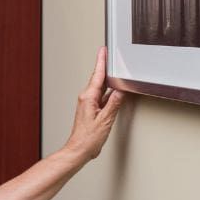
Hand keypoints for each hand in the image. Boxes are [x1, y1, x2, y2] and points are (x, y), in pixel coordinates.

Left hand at [63, 47, 124, 162]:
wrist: (79, 149)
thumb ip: (114, 104)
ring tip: (112, 69)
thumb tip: (120, 91)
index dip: (101, 62)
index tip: (103, 51)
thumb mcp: (105, 119)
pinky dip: (107, 90)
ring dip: (106, 78)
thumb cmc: (88, 138)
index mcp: (88, 97)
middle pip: (98, 78)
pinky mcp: (90, 109)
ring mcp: (87, 103)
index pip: (97, 75)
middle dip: (104, 66)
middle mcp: (86, 98)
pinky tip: (113, 91)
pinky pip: (100, 95)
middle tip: (109, 54)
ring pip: (99, 87)